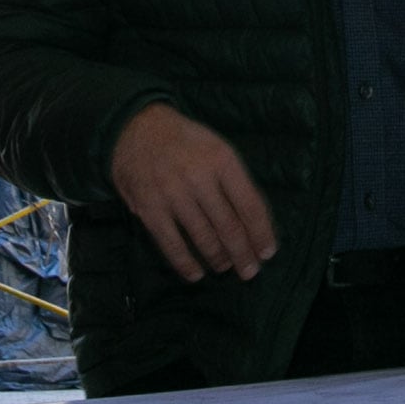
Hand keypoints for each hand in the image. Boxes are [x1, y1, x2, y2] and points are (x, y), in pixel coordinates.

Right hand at [109, 103, 277, 282]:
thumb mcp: (217, 147)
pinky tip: (196, 275)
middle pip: (229, 226)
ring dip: (218, 258)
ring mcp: (173, 194)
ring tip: (225, 267)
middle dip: (242, 254)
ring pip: (203, 237)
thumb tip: (255, 223)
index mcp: (222, 159)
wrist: (136, 128)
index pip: (250, 205)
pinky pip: (171, 244)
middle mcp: (199, 177)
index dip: (261, 233)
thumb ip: (234, 181)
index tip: (268, 252)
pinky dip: (185, 263)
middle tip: (250, 271)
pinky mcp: (150, 208)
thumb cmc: (185, 141)